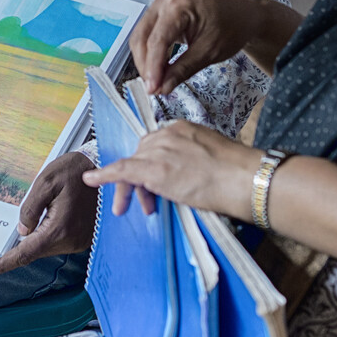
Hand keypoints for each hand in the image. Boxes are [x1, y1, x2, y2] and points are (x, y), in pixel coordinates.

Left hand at [0, 152, 95, 275]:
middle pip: (36, 250)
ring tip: (50, 207)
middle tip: (25, 220)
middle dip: (23, 241)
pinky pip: (60, 242)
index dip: (4, 263)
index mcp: (59, 229)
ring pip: (48, 246)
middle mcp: (71, 241)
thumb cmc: (74, 171)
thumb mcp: (45, 182)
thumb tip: (22, 231)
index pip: (25, 253)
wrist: (103, 167)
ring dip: (40, 235)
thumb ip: (29, 209)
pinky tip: (56, 214)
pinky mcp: (85, 239)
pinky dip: (51, 233)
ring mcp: (80, 242)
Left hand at [83, 120, 259, 221]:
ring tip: (127, 208)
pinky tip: (91, 180)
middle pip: (139, 155)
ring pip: (131, 166)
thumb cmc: (238, 174)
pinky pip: (121, 170)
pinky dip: (104, 175)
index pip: (154, 145)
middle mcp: (166, 135)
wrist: (245, 179)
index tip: (152, 183)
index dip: (149, 165)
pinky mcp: (154, 170)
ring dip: (127, 187)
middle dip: (138, 179)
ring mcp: (159, 151)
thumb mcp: (211, 157)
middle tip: (146, 203)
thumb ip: (192, 160)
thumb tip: (185, 176)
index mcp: (181, 129)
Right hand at [130, 0, 261, 94]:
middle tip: (154, 89)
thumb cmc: (232, 27)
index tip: (153, 89)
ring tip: (156, 82)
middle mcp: (164, 1)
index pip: (157, 40)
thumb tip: (163, 87)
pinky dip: (151, 53)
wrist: (243, 13)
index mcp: (178, 6)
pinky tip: (158, 69)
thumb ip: (183, 69)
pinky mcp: (161, 13)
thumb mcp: (210, 52)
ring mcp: (161, 5)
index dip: (153, 67)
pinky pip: (148, 35)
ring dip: (146, 61)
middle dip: (145, 66)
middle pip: (142, 38)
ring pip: (141, 37)